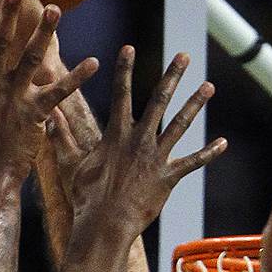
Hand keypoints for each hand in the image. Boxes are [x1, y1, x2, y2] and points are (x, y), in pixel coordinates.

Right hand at [48, 46, 227, 239]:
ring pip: (180, 124)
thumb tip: (48, 115)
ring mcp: (156, 158)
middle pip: (159, 100)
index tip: (129, 47)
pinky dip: (208, 152)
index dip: (124, 69)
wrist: (105, 224)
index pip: (120, 93)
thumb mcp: (73, 163)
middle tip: (184, 56)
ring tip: (208, 86)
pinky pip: (193, 162)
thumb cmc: (86, 197)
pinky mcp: (169, 177)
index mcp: (117, 134)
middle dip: (172, 76)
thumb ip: (62, 137)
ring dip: (195, 104)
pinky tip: (222, 142)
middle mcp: (140, 140)